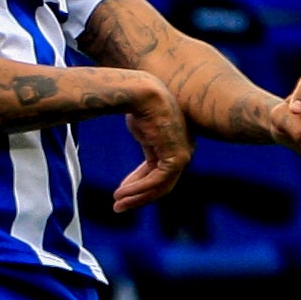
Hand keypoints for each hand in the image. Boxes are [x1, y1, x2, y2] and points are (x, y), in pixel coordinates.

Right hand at [113, 77, 192, 210]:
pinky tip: (122, 193)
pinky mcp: (176, 158)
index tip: (121, 191)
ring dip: (136, 196)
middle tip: (119, 205)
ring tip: (117, 203)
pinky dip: (138, 188)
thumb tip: (135, 139)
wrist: (144, 94)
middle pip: (161, 183)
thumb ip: (145, 140)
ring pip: (159, 186)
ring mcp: (182, 155)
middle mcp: (183, 151)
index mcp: (175, 144)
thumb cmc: (139, 104)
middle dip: (138, 195)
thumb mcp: (142, 128)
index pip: (158, 171)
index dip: (138, 183)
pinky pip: (156, 181)